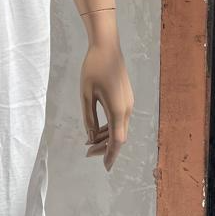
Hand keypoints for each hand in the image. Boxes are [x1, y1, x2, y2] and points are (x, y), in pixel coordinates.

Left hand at [80, 23, 133, 171]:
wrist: (107, 47)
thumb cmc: (93, 68)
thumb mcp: (85, 95)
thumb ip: (89, 117)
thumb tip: (90, 137)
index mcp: (117, 110)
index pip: (117, 140)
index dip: (111, 155)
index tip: (106, 168)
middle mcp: (127, 109)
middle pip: (118, 137)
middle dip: (104, 147)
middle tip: (87, 153)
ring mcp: (128, 103)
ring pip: (119, 128)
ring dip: (106, 137)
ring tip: (89, 143)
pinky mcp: (126, 98)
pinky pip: (119, 119)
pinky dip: (109, 127)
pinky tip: (96, 129)